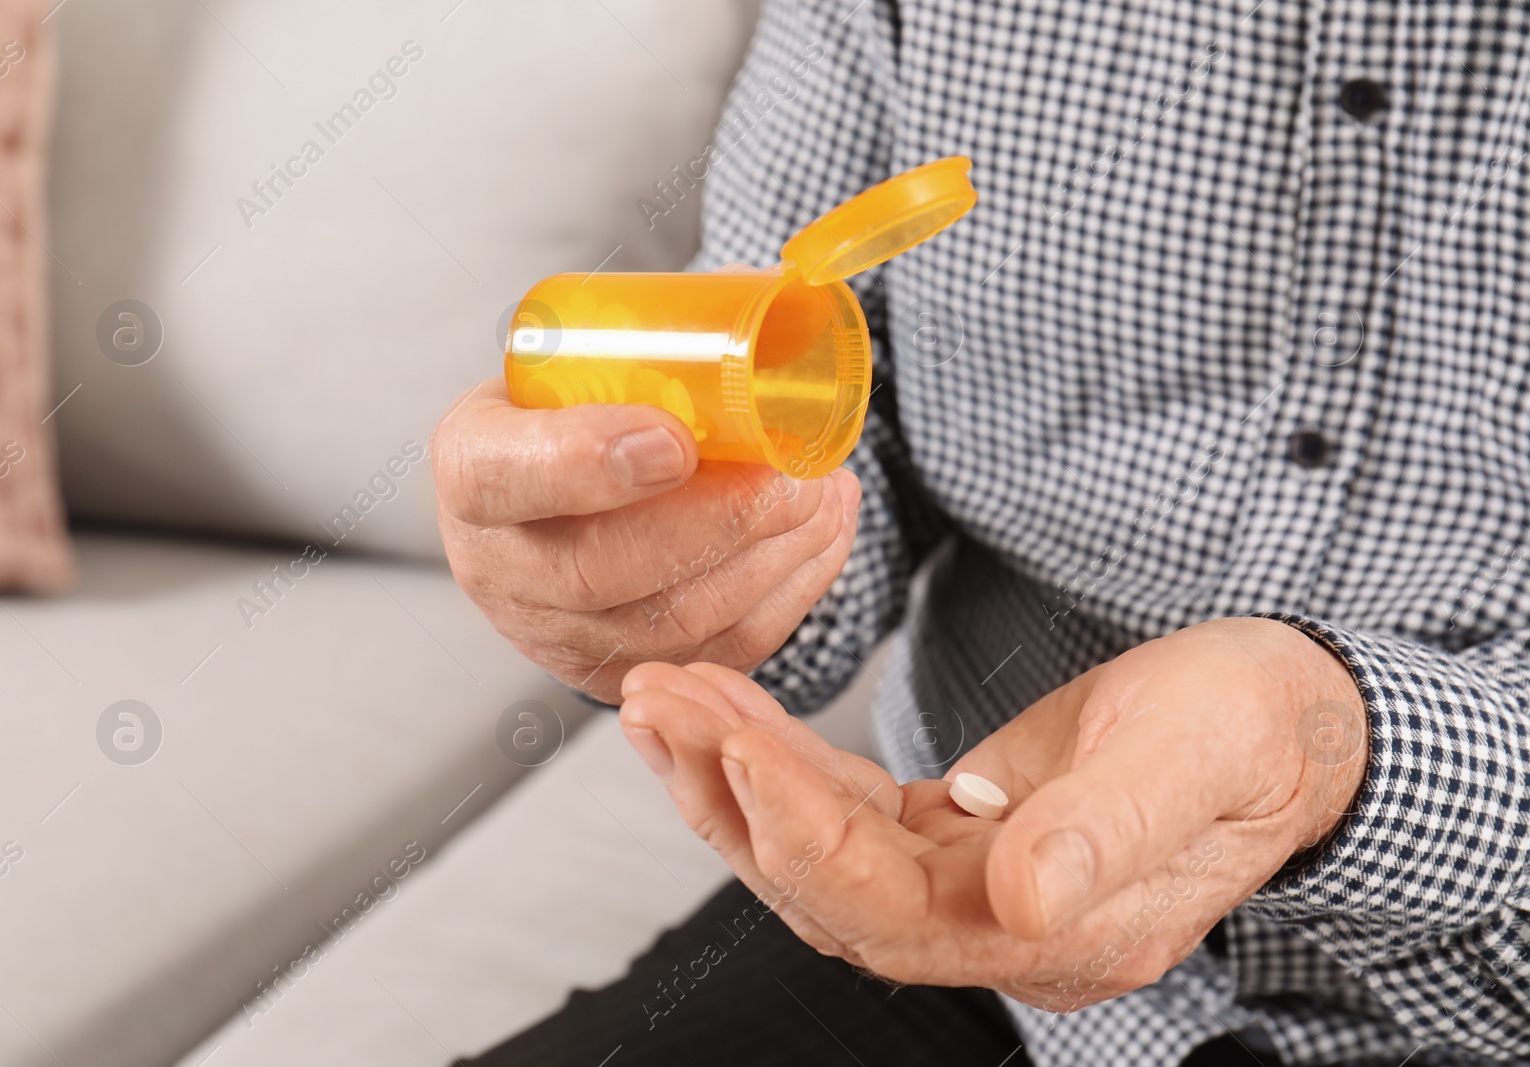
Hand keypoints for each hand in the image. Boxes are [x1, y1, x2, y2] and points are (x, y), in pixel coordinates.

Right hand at [431, 378, 860, 702]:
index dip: (589, 463)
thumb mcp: (568, 364)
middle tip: (794, 479)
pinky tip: (823, 538)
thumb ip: (644, 347)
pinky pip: (716, 651)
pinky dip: (788, 593)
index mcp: (475, 467)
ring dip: (769, 559)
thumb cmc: (572, 414)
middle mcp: (498, 567)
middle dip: (718, 523)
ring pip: (670, 621)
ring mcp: (557, 636)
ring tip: (825, 497)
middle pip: (600, 570)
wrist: (551, 505)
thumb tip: (772, 309)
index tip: (674, 441)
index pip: (504, 475)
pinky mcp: (621, 674)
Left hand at [618, 618, 1366, 1009]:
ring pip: (820, 853)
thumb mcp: (1198, 760)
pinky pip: (844, 813)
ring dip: (732, 778)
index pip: (891, 907)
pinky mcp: (959, 837)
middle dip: (731, 796)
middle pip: (828, 888)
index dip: (802, 831)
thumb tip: (1025, 902)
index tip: (734, 738)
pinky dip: (779, 763)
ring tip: (663, 698)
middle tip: (657, 699)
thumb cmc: (1255, 728)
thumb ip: (1110, 833)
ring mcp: (976, 888)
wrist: (1287, 716)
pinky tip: (729, 714)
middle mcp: (1002, 928)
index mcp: (1063, 932)